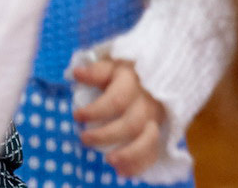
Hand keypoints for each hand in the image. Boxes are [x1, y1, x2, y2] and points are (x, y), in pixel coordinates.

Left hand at [73, 57, 169, 176]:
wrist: (157, 76)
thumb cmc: (125, 72)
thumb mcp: (111, 64)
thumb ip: (96, 71)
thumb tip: (77, 74)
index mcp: (133, 82)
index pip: (116, 100)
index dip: (95, 111)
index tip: (77, 116)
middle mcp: (147, 102)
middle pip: (131, 124)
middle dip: (106, 135)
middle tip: (84, 139)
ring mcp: (156, 118)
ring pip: (149, 141)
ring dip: (129, 155)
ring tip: (109, 161)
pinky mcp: (160, 132)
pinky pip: (154, 152)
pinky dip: (140, 165)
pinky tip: (122, 172)